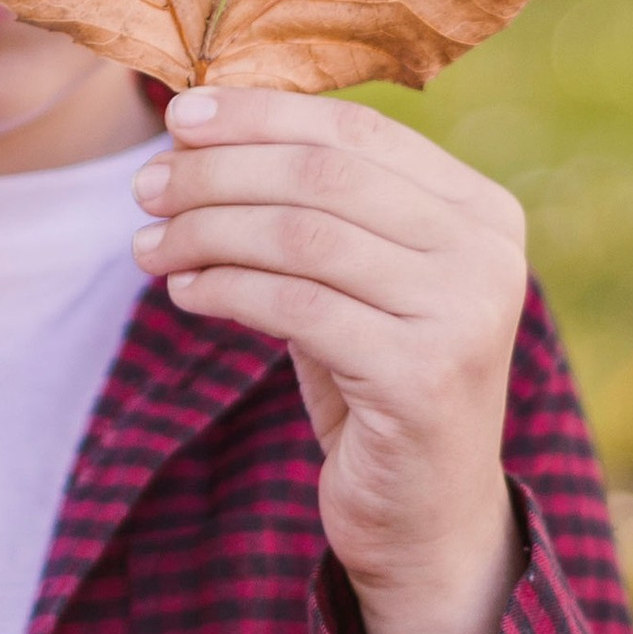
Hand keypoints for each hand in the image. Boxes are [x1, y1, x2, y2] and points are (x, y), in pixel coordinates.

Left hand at [131, 86, 527, 633]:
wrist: (427, 518)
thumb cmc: (375, 380)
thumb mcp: (353, 279)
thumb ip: (310, 207)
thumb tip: (196, 129)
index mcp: (480, 210)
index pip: (357, 132)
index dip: (260, 115)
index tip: (178, 115)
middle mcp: (487, 252)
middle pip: (322, 177)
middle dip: (219, 172)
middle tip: (145, 187)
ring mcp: (464, 313)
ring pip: (302, 237)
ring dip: (208, 232)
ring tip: (150, 246)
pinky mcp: (423, 377)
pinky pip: (295, 308)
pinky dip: (226, 291)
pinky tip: (185, 293)